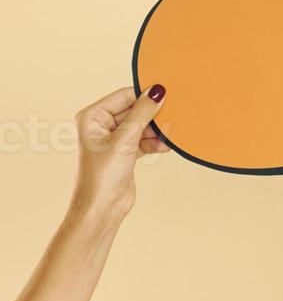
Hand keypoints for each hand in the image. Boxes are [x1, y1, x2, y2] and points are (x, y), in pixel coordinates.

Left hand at [72, 85, 168, 223]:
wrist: (101, 208)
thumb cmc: (102, 175)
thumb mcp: (125, 140)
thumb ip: (142, 114)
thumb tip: (157, 92)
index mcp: (92, 117)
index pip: (123, 96)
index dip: (144, 95)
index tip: (167, 95)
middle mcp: (101, 125)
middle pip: (134, 110)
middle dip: (153, 116)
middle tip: (172, 117)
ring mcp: (114, 139)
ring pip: (142, 126)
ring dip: (156, 131)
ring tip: (169, 137)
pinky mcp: (125, 152)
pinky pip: (144, 139)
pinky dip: (155, 142)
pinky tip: (165, 147)